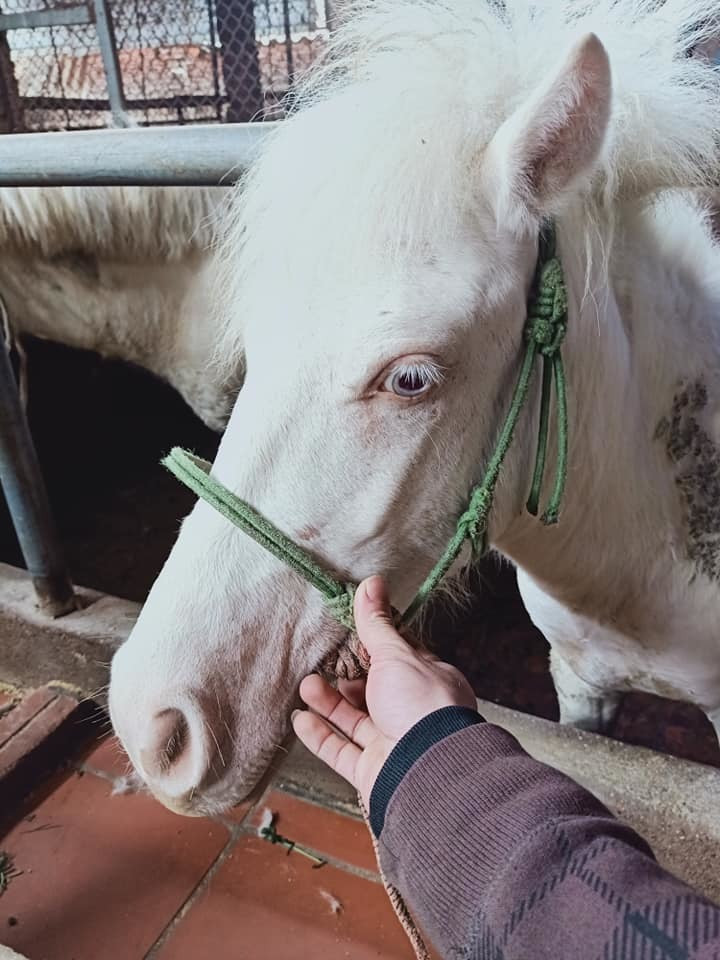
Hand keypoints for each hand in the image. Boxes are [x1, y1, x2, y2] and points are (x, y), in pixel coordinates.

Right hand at [292, 575, 476, 804]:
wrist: (427, 774)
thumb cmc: (421, 709)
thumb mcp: (396, 656)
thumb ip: (377, 625)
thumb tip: (372, 584)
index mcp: (429, 684)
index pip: (398, 661)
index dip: (373, 648)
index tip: (349, 635)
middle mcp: (413, 714)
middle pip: (373, 692)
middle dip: (346, 677)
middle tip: (323, 662)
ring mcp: (393, 745)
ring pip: (354, 721)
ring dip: (328, 703)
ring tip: (305, 685)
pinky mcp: (373, 772)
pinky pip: (341, 751)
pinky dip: (319, 736)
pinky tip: (300, 720)